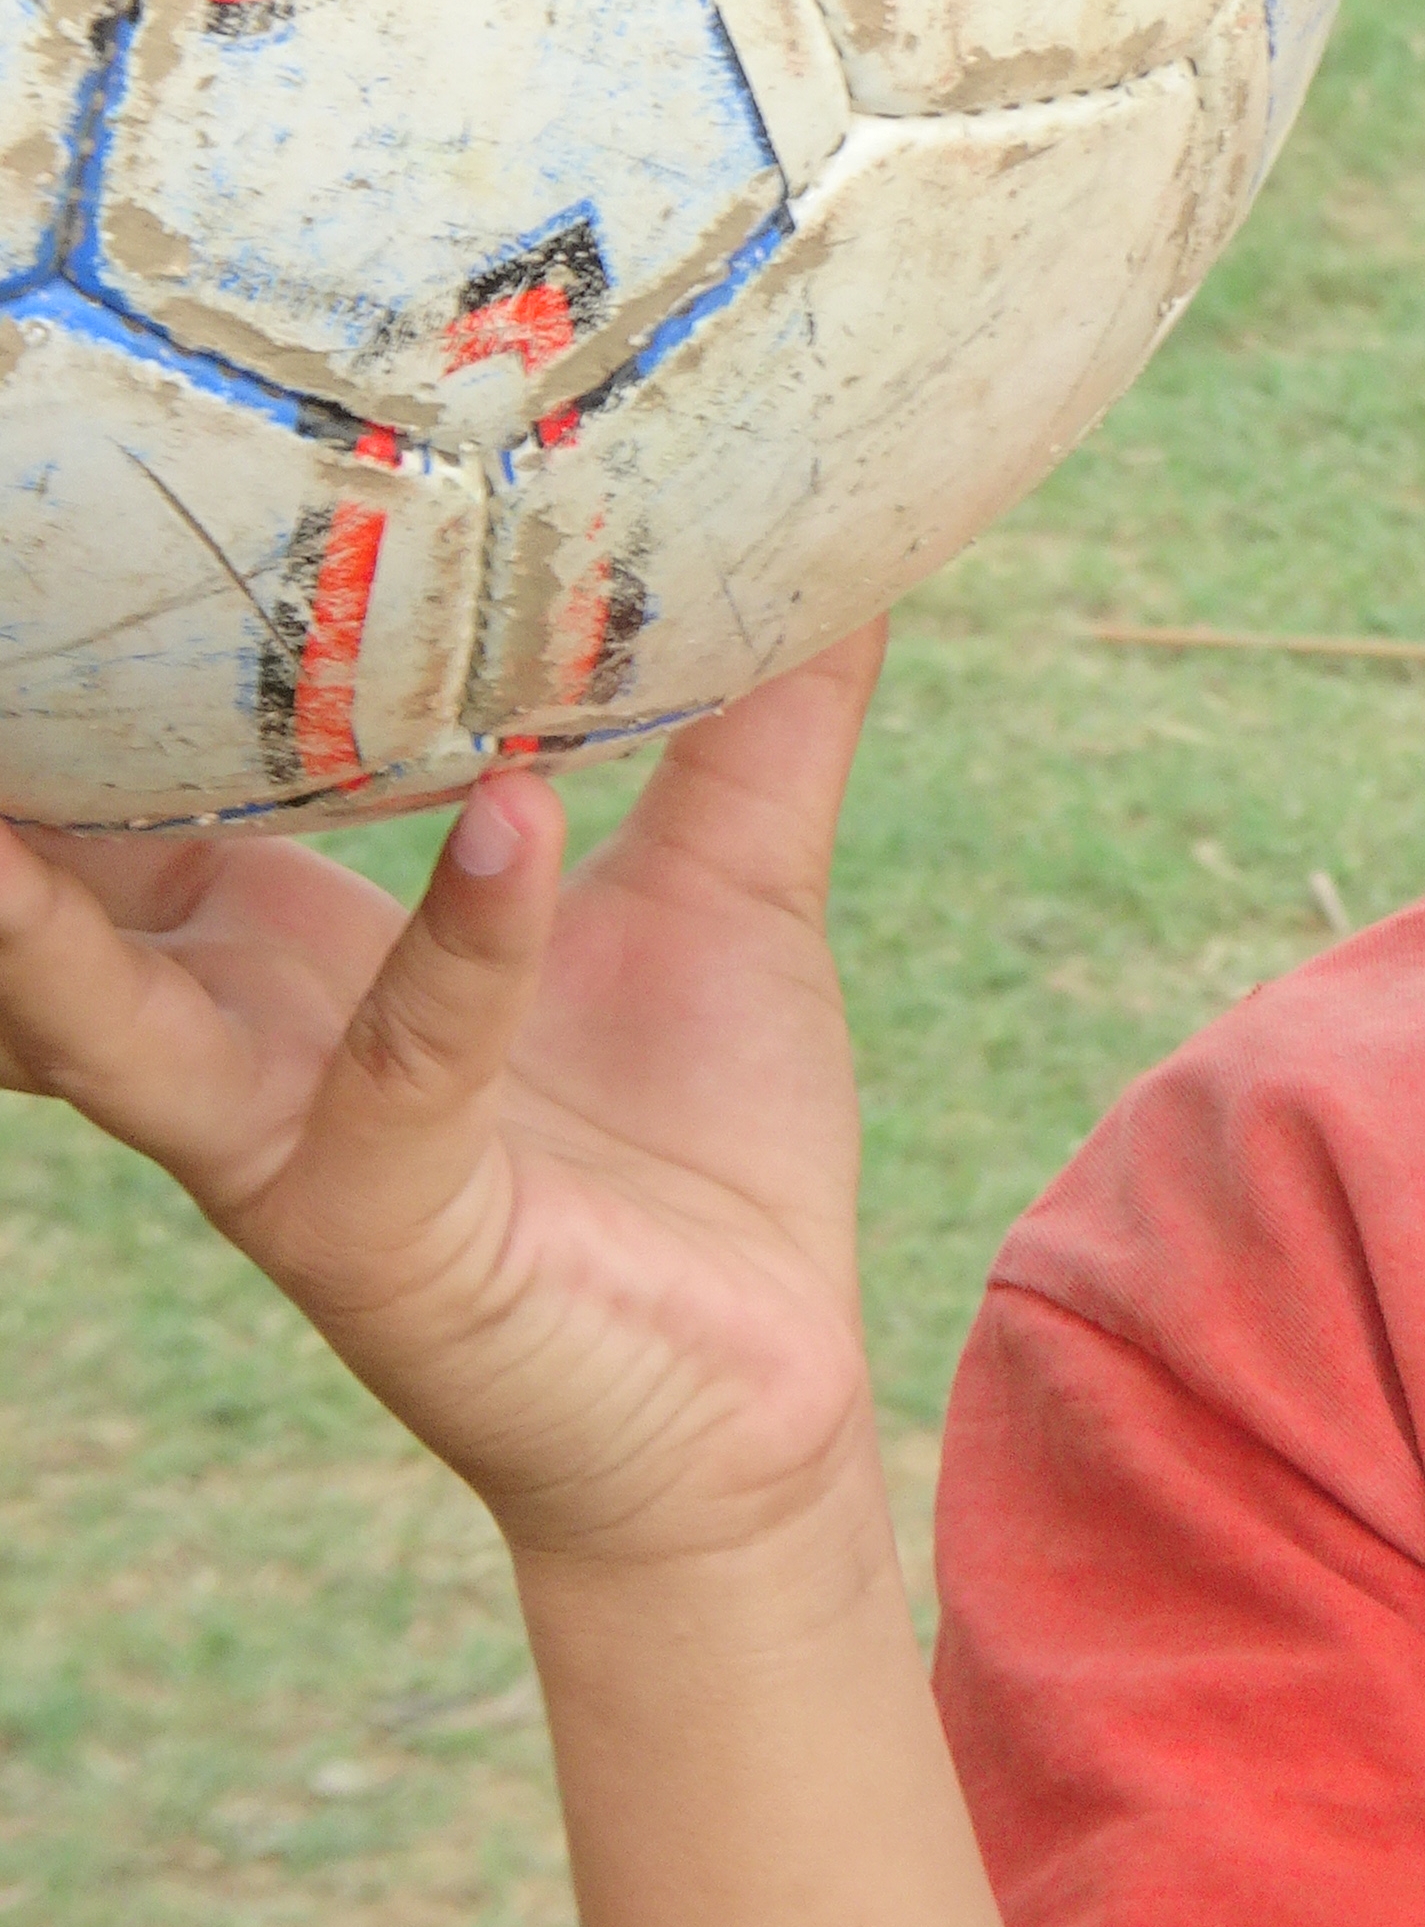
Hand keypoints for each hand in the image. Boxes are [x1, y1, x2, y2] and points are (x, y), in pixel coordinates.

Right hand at [0, 635, 888, 1571]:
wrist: (760, 1399)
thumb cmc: (702, 1150)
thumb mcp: (726, 891)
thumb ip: (762, 726)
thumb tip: (839, 551)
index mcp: (266, 929)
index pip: (110, 776)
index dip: (65, 672)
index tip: (45, 527)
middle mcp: (226, 1024)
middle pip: (36, 885)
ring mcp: (279, 1134)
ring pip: (100, 1006)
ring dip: (36, 910)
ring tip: (7, 778)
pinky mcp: (380, 1229)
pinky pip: (401, 1067)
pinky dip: (455, 945)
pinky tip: (509, 821)